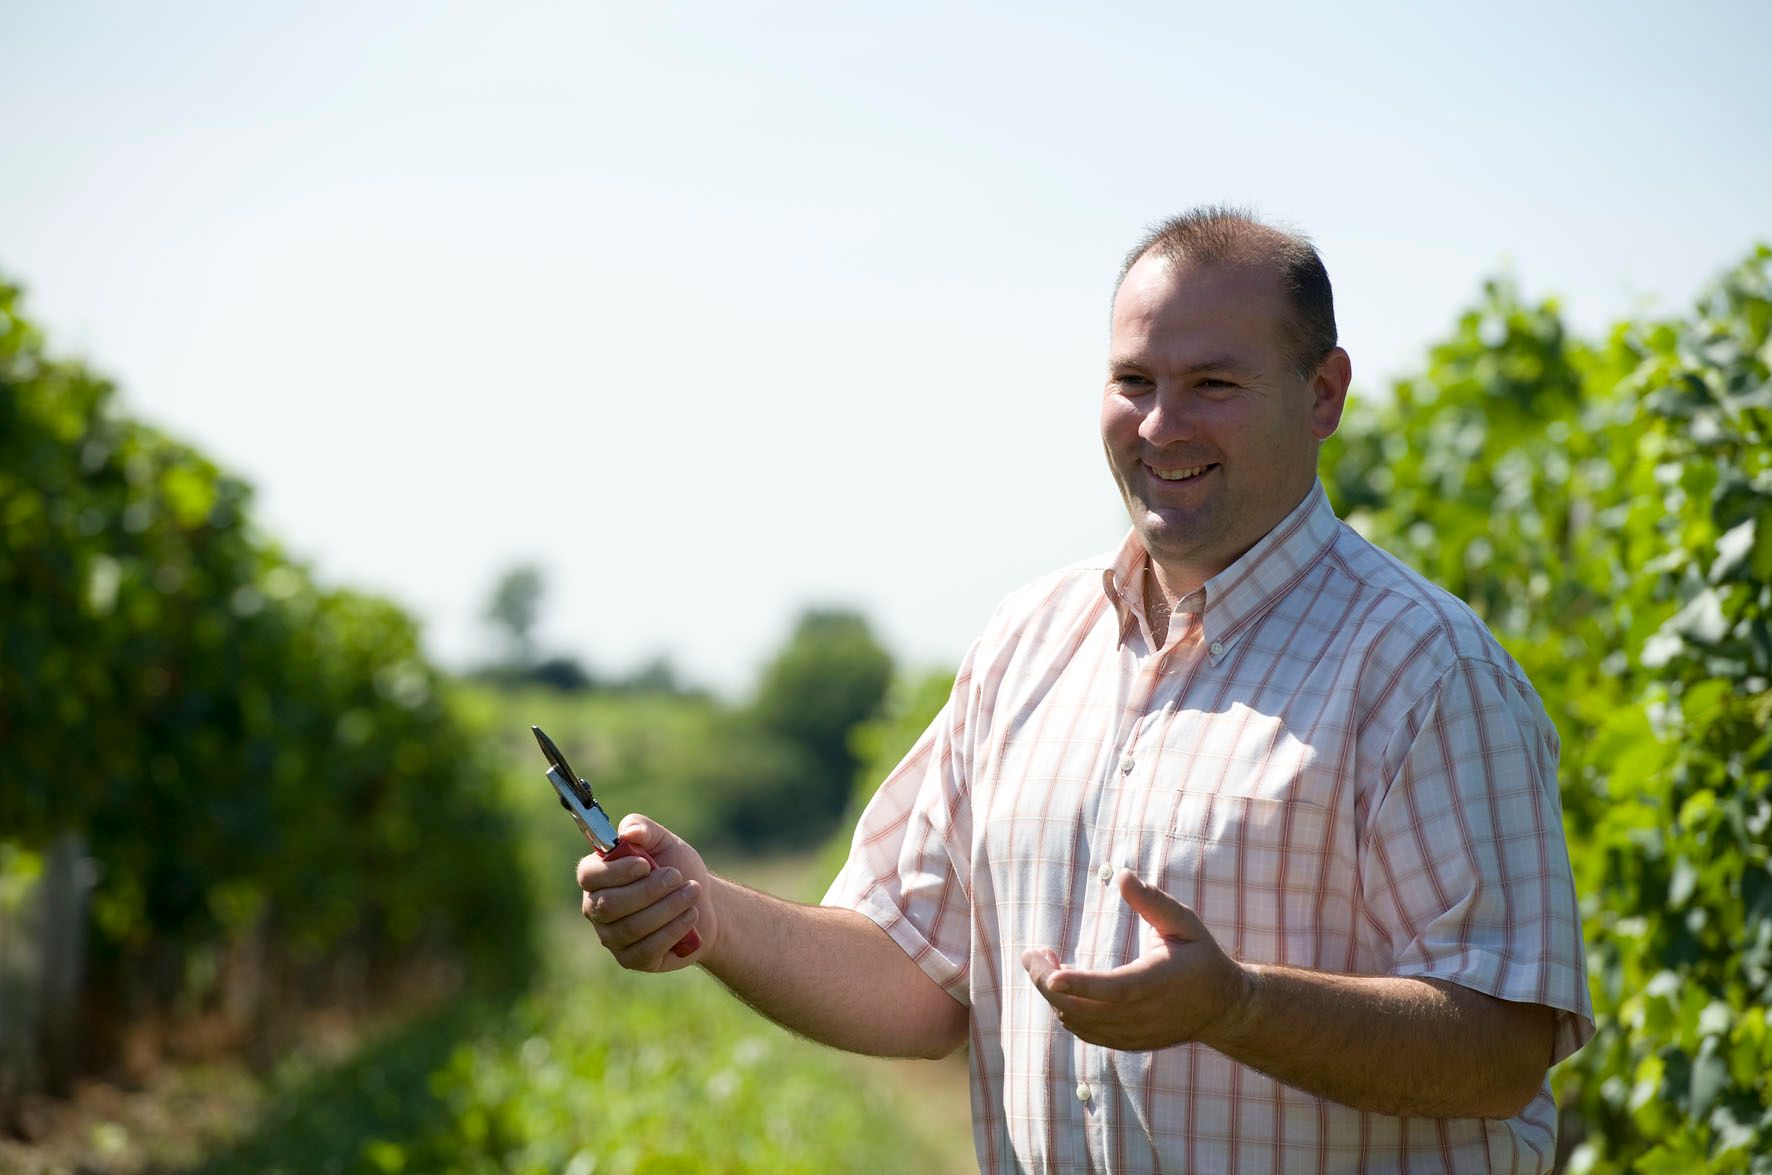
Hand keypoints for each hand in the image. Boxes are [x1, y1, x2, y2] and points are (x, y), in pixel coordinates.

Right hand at [577, 815, 714, 972]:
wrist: (703, 903)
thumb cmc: (677, 869)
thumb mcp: (665, 842)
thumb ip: (644, 829)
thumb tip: (627, 833)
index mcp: (597, 877)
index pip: (588, 875)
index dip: (615, 871)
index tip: (645, 864)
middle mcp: (596, 908)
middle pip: (609, 905)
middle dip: (648, 890)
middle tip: (677, 877)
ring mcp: (611, 937)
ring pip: (631, 927)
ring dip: (666, 908)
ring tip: (692, 892)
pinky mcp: (630, 959)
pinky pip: (646, 949)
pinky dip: (672, 930)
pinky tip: (691, 915)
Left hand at [1021, 870, 1253, 1050]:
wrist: (1222, 1008)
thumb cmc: (1200, 957)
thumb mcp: (1184, 922)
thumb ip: (1153, 901)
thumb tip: (1121, 875)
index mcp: (1158, 982)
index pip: (1115, 989)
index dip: (1081, 984)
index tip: (1051, 975)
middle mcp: (1144, 1014)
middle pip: (1083, 1009)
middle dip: (1047, 982)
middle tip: (1032, 953)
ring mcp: (1133, 1034)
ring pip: (1078, 1023)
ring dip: (1054, 995)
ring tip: (1045, 962)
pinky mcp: (1126, 1043)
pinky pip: (1085, 1032)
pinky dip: (1066, 1009)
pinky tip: (1062, 984)